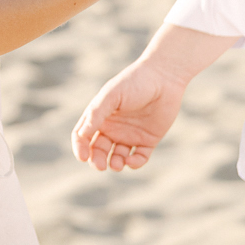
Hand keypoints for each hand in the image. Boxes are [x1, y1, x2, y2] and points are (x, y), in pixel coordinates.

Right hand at [72, 57, 187, 172]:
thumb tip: (81, 135)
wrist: (164, 78)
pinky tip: (132, 160)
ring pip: (117, 157)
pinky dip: (134, 163)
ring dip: (114, 164)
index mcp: (100, 116)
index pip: (83, 136)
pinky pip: (139, 158)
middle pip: (98, 150)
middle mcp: (113, 128)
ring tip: (117, 164)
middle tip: (100, 166)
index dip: (80, 148)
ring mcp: (130, 135)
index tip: (83, 157)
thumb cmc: (134, 82)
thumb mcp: (111, 95)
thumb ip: (96, 113)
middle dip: (96, 160)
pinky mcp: (148, 140)